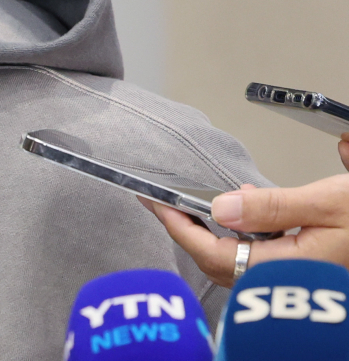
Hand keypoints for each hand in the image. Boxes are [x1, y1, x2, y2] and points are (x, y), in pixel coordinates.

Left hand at [141, 138, 348, 286]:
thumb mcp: (327, 203)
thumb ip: (272, 207)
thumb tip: (222, 207)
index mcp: (289, 267)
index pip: (212, 253)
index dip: (178, 227)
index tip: (154, 202)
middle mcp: (288, 280)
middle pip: (218, 262)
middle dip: (188, 232)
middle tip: (165, 202)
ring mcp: (296, 280)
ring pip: (237, 262)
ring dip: (214, 235)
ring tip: (200, 204)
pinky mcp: (304, 273)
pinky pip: (259, 258)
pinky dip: (243, 237)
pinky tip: (246, 213)